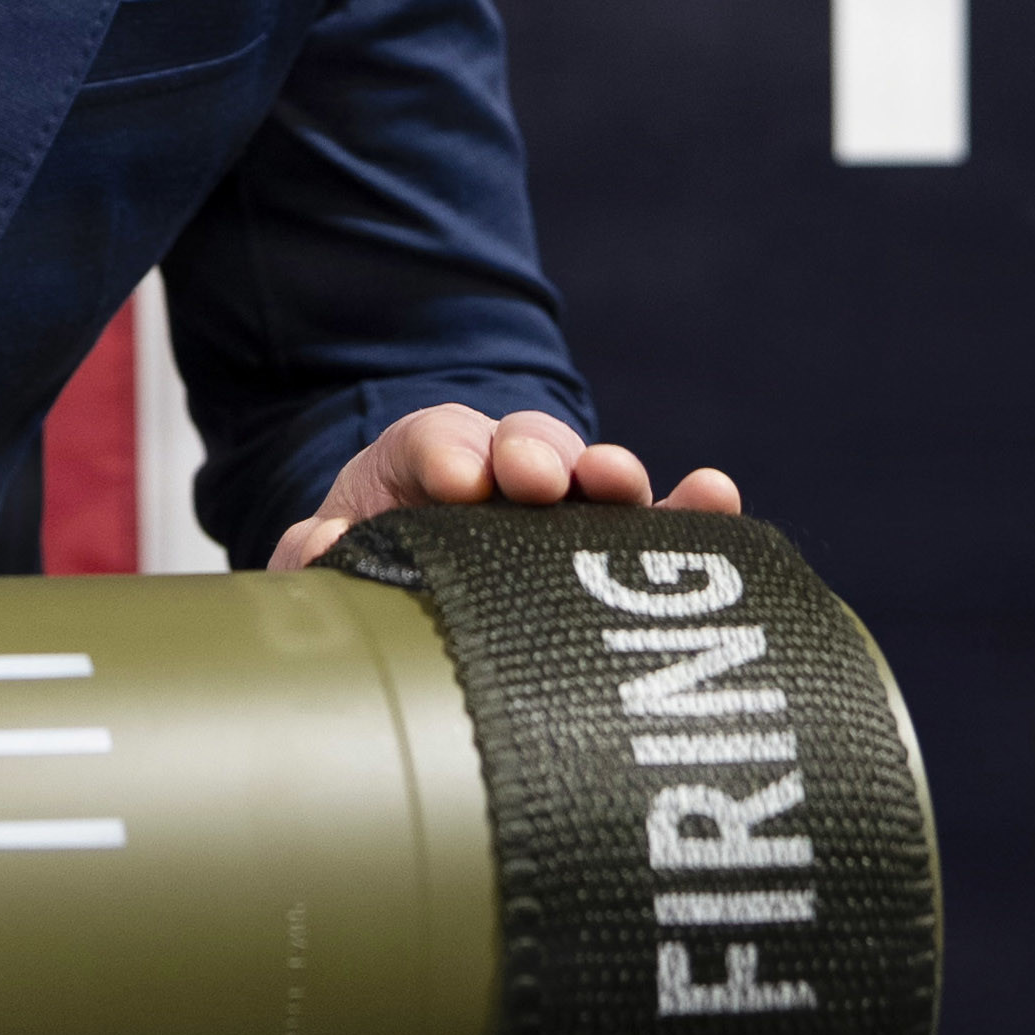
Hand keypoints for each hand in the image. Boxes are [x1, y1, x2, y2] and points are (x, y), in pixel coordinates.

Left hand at [264, 404, 739, 572]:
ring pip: (592, 476)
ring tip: (618, 482)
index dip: (448, 452)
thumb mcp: (334, 555)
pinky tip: (716, 497)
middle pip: (526, 441)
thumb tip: (326, 549)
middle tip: (530, 476)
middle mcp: (506, 471)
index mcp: (428, 461)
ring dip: (608, 474)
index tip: (456, 476)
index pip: (437, 439)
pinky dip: (689, 511)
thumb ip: (318, 552)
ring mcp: (567, 509)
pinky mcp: (617, 553)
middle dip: (531, 452)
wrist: (421, 595)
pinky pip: (658, 528)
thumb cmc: (379, 561)